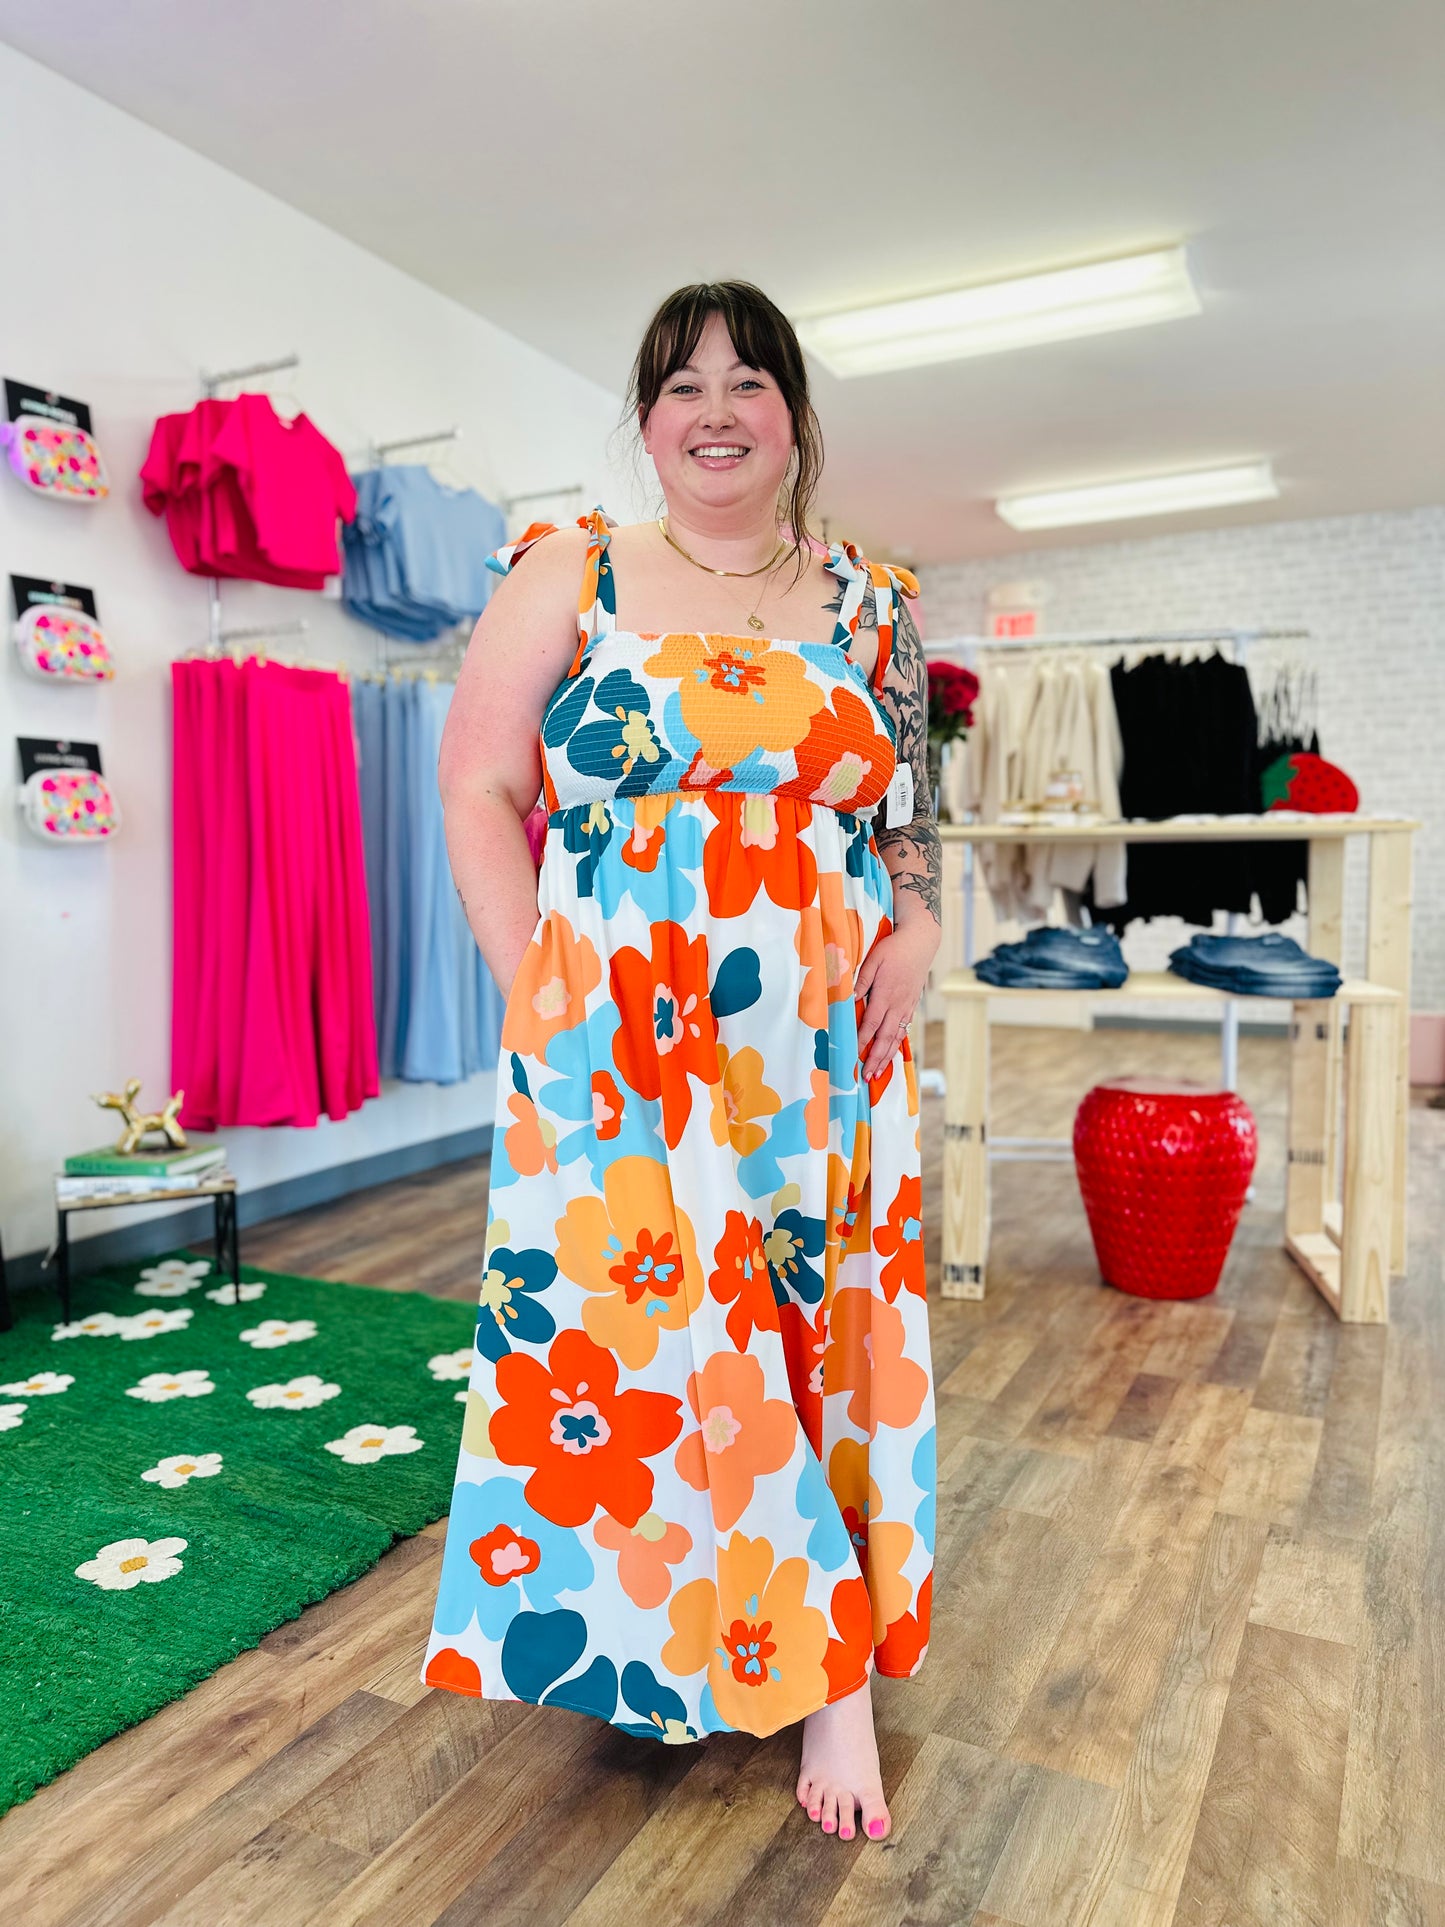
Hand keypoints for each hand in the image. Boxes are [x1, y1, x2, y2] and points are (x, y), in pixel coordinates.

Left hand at [855, 922, 936, 1081]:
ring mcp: (907, 1007)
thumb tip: (850, 999)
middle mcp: (898, 1005)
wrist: (920, 942)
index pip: (871, 1024)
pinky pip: (904, 1030)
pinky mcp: (911, 1006)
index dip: (862, 1042)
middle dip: (875, 1059)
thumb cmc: (893, 949)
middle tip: (867, 1077)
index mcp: (886, 994)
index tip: (854, 1057)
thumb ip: (861, 980)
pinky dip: (897, 1045)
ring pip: (896, 1038)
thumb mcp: (873, 960)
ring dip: (886, 1057)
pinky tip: (891, 1054)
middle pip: (885, 1038)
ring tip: (877, 1073)